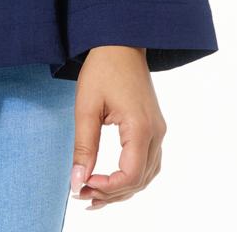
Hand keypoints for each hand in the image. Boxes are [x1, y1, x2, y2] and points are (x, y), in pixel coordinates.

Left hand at [69, 45, 166, 209]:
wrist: (121, 42)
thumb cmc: (102, 69)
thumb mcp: (86, 106)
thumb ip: (84, 146)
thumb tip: (78, 181)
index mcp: (140, 127)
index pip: (130, 174)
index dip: (107, 187)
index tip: (82, 186)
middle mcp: (156, 133)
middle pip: (139, 180)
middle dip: (111, 193)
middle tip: (81, 195)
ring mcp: (158, 131)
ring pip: (146, 175)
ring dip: (122, 189)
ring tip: (93, 194)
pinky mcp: (154, 128)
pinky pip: (148, 163)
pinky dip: (131, 177)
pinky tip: (111, 180)